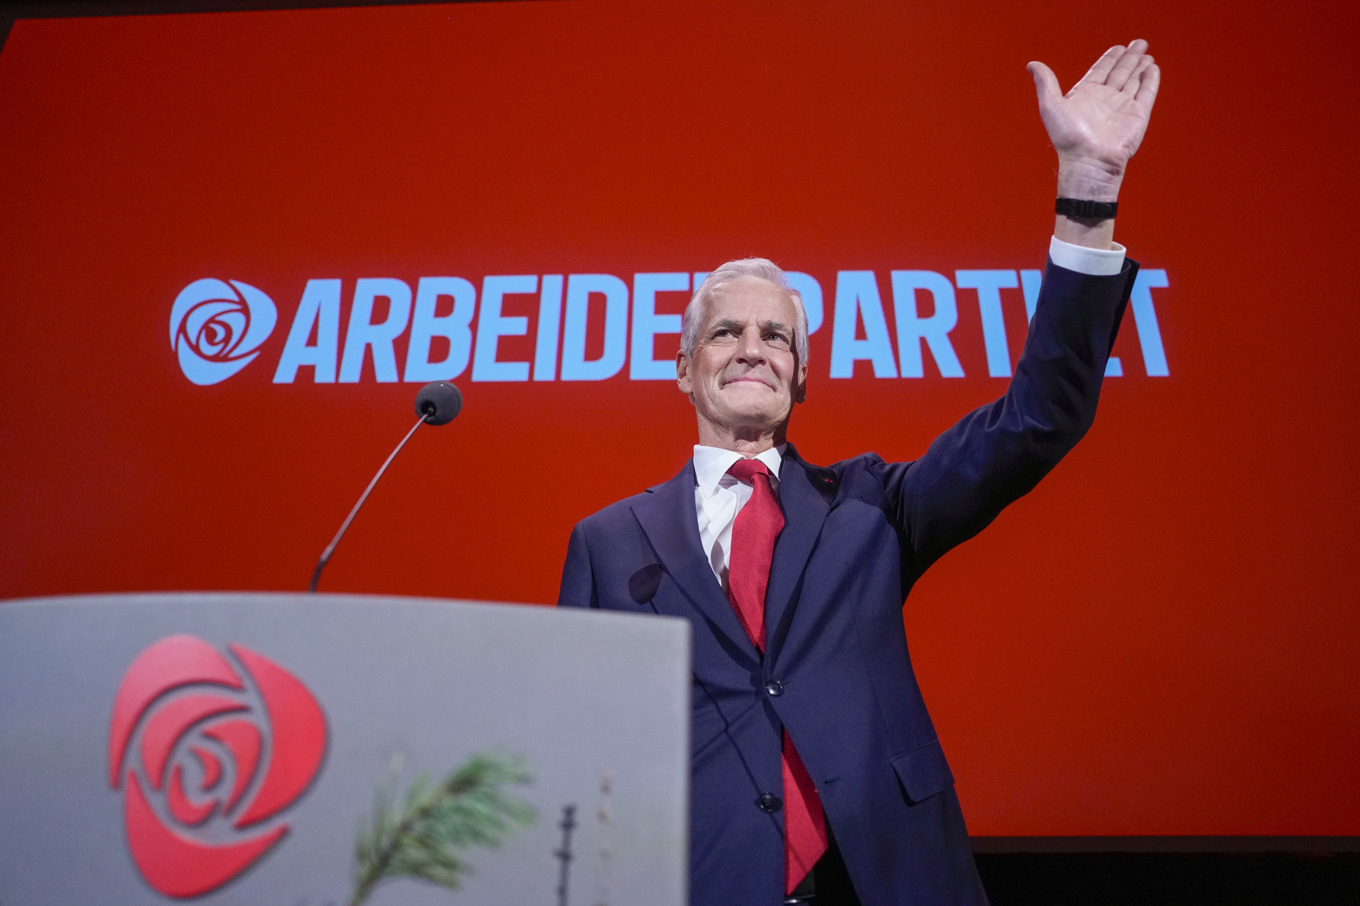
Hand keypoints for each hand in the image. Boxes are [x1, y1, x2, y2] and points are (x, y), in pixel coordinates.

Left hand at [1028, 39, 1160, 200]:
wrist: (1089, 161)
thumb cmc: (1068, 138)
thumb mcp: (1051, 106)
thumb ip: (1045, 83)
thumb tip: (1031, 65)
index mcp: (1085, 95)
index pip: (1100, 71)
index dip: (1110, 58)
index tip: (1119, 47)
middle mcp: (1105, 100)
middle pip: (1120, 73)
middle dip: (1129, 58)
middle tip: (1139, 43)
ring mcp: (1122, 107)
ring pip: (1134, 81)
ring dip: (1140, 67)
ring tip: (1146, 54)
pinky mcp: (1138, 115)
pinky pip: (1146, 93)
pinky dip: (1150, 80)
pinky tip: (1152, 68)